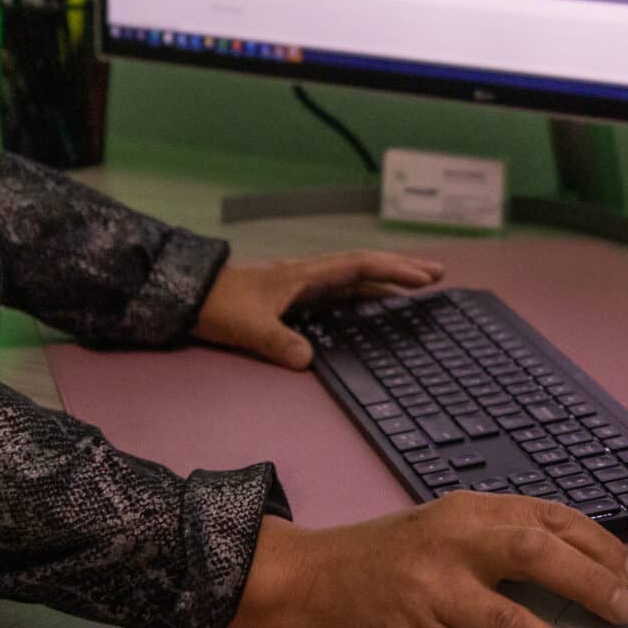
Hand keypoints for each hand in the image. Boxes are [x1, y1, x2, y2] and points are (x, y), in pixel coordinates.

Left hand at [192, 250, 443, 369]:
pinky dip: (363, 293)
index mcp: (303, 275)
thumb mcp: (249, 328)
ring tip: (417, 286)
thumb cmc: (218, 306)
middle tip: (438, 274)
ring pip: (352, 278)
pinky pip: (338, 291)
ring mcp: (301, 284)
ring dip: (384, 279)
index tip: (424, 279)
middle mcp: (307, 275)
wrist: (188, 295)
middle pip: (363, 266)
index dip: (392, 271)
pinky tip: (372, 303)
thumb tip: (309, 361)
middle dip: (401, 268)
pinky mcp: (292, 297)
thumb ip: (279, 343)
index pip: (357, 267)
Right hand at [224, 495, 627, 627]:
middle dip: (590, 584)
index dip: (599, 546)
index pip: (547, 517)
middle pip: (534, 555)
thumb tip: (581, 578)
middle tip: (627, 612)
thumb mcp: (445, 523)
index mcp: (466, 510)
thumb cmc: (384, 554)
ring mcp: (432, 595)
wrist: (309, 580)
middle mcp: (452, 545)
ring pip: (511, 625)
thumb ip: (502, 540)